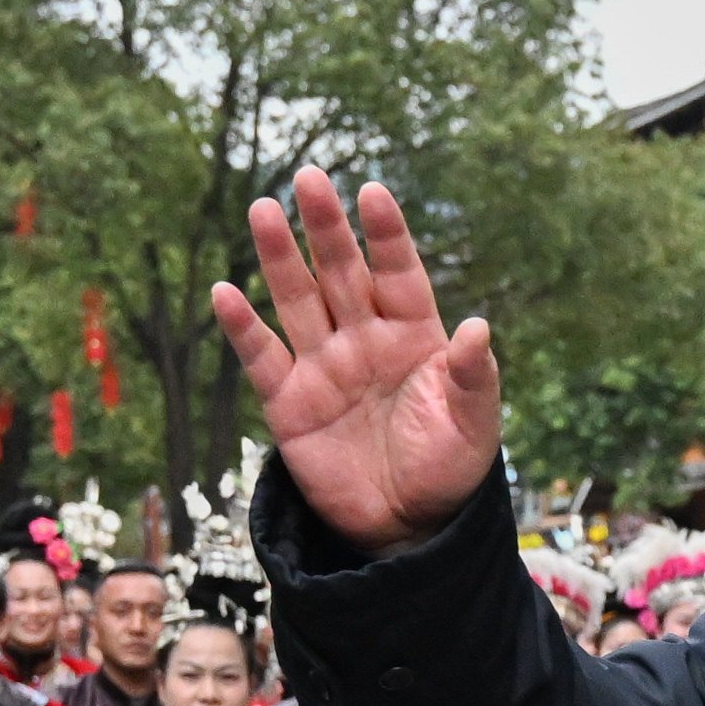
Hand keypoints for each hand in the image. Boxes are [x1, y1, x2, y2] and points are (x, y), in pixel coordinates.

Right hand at [211, 169, 498, 553]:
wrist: (409, 527)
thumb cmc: (449, 468)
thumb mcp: (474, 422)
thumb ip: (473, 375)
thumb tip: (478, 328)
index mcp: (414, 335)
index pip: (399, 272)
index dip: (387, 235)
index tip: (373, 192)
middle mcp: (364, 339)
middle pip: (341, 272)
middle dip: (325, 227)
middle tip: (309, 178)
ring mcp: (324, 367)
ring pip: (297, 300)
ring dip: (279, 258)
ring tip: (263, 210)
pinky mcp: (289, 403)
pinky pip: (262, 357)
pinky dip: (243, 327)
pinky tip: (226, 293)